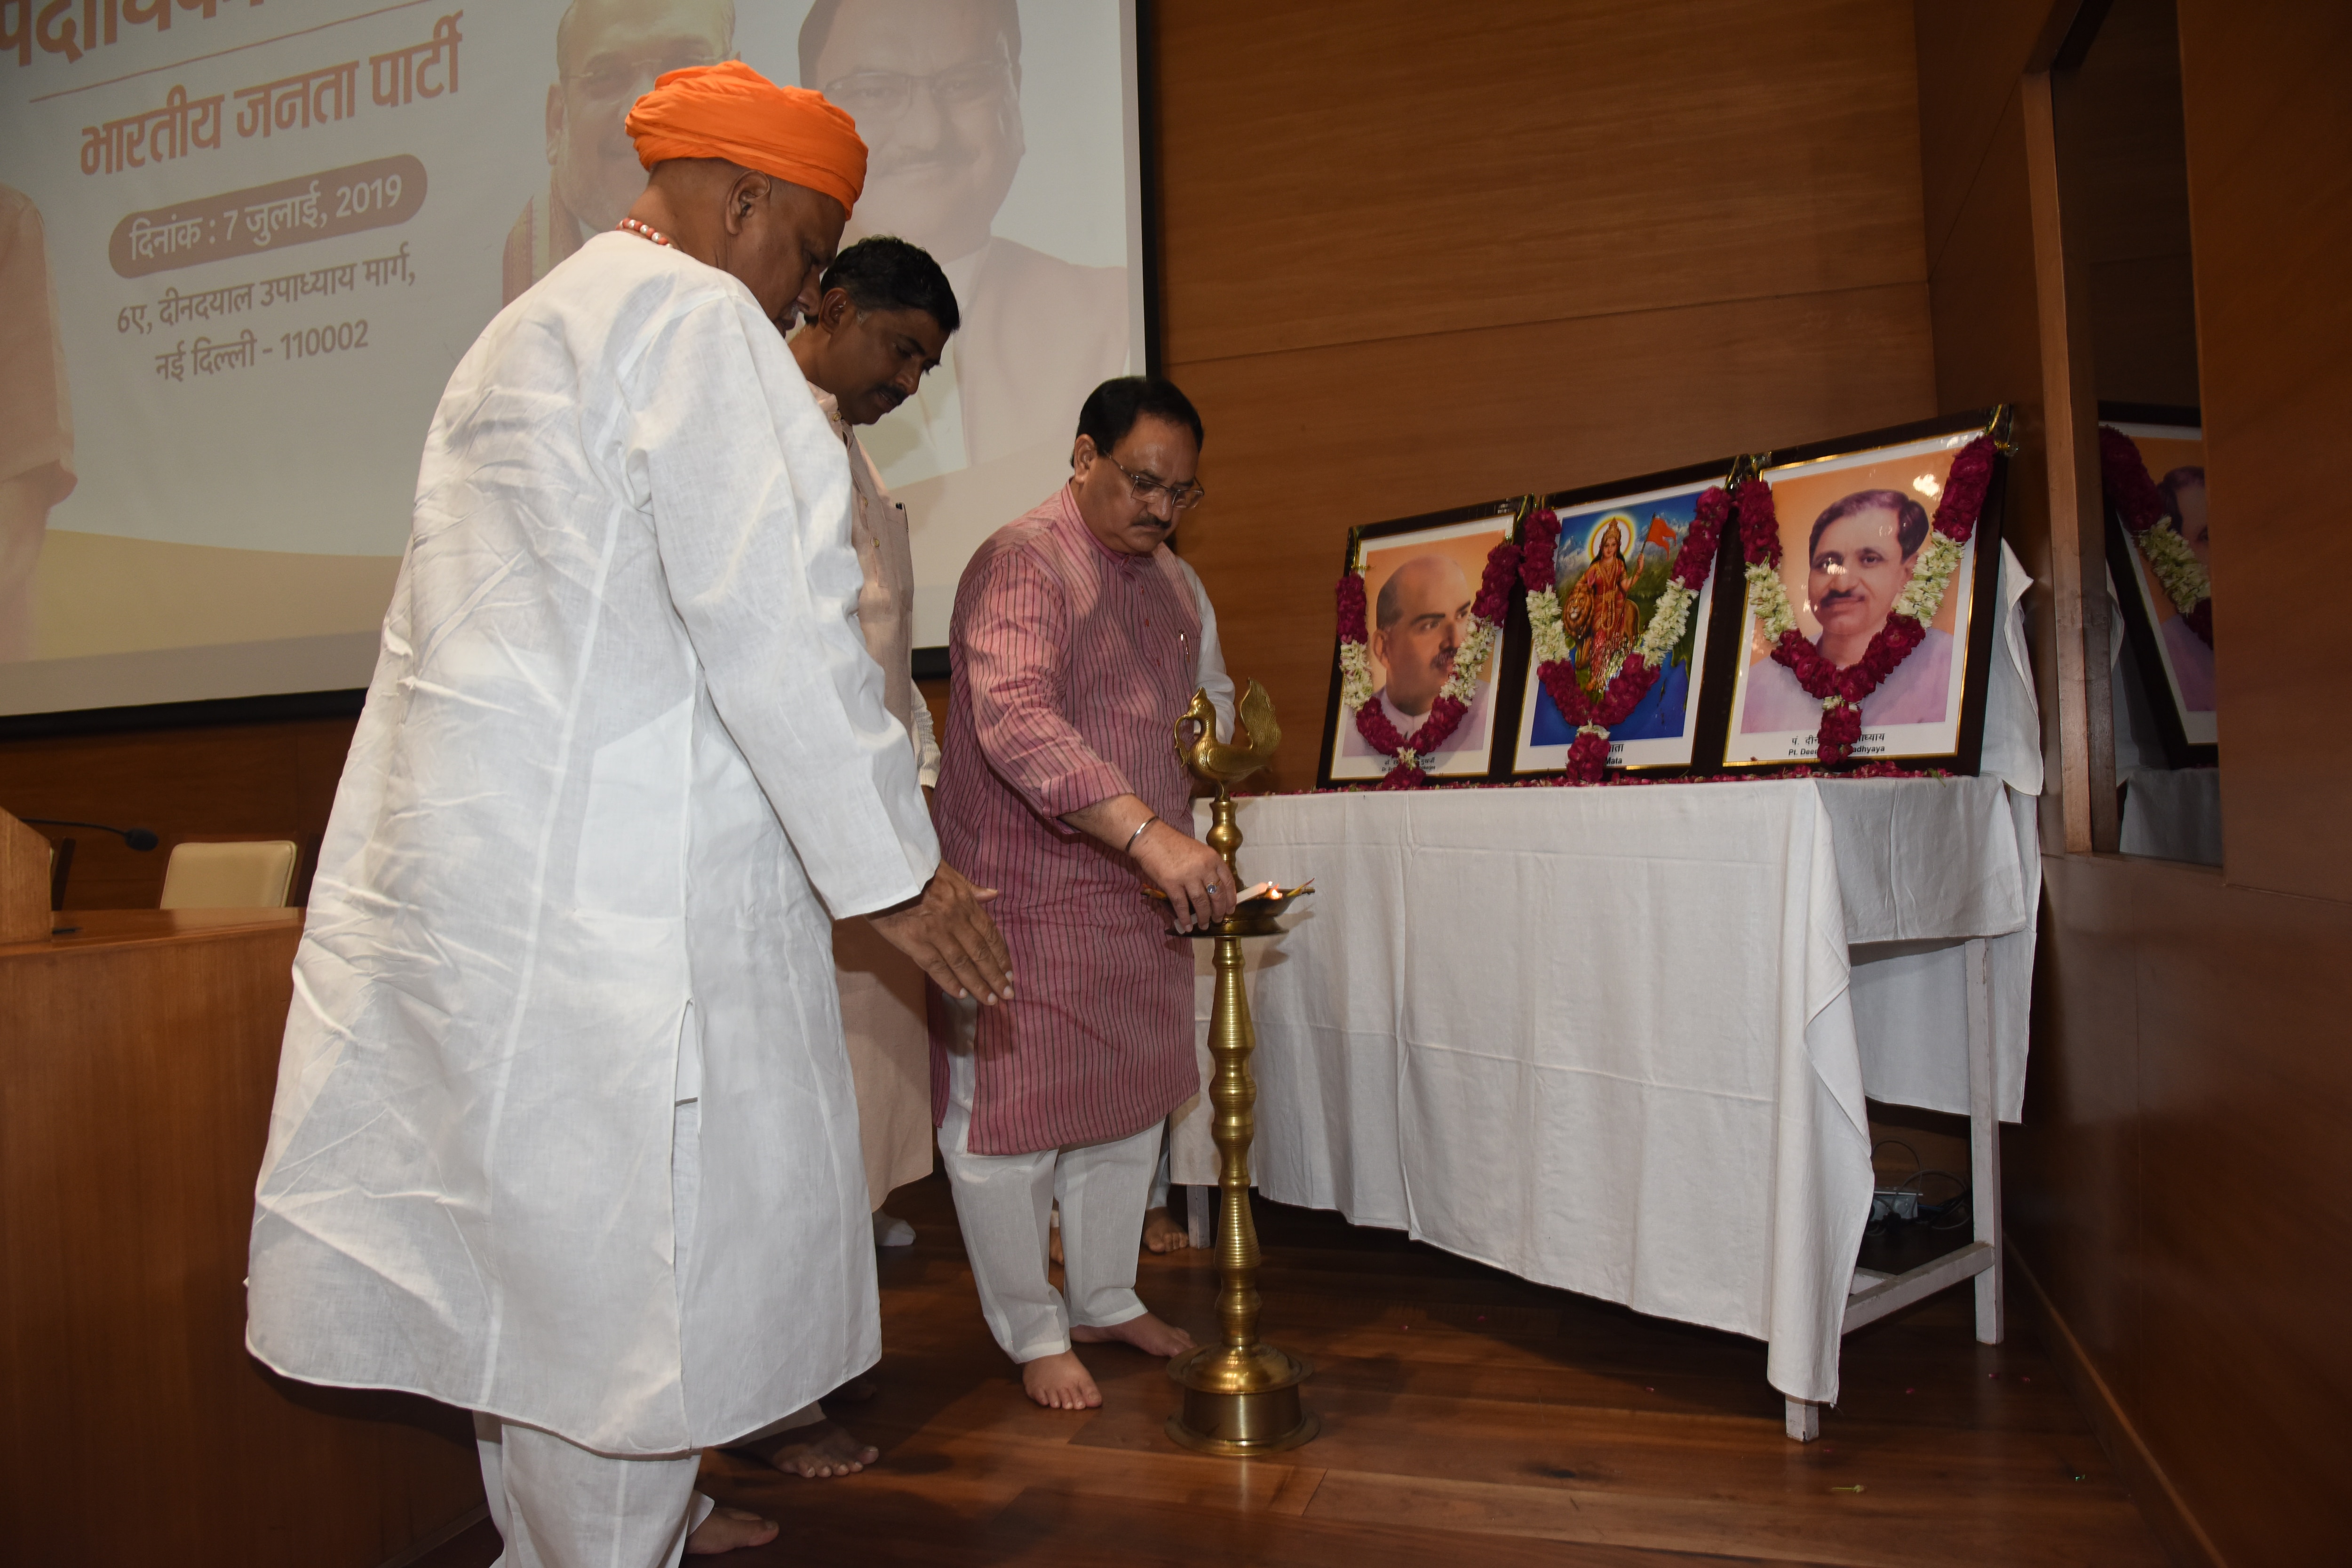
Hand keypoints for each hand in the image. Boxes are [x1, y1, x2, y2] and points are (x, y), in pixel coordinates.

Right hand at [869, 862, 1013, 1003]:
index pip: (990, 934)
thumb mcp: (949, 872)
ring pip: (962, 963)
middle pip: (980, 953)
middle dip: (996, 976)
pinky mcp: (915, 941)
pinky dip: (950, 982)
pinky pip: (936, 966)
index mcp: (964, 903)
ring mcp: (935, 932)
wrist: (885, 870)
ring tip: (990, 1000)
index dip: (1001, 956)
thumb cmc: (915, 869)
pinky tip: (961, 995)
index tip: (1010, 973)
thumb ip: (971, 888)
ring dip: (978, 984)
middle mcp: (955, 919)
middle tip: (1007, 995)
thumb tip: (994, 895)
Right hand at [1133, 823, 1234, 932]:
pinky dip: (1185, 918)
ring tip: (1204, 925)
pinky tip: (1187, 926)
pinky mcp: (1172, 884)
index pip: (1228, 881)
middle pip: (1217, 894)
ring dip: (1204, 917)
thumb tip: (1213, 888)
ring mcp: (1188, 876)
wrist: (1151, 838)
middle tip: (1218, 919)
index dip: (1231, 898)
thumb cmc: (1173, 843)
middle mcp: (1204, 867)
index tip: (1231, 908)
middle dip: (1219, 910)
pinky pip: (1182, 905)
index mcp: (1212, 858)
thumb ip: (1207, 866)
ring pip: (1201, 902)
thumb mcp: (1198, 851)